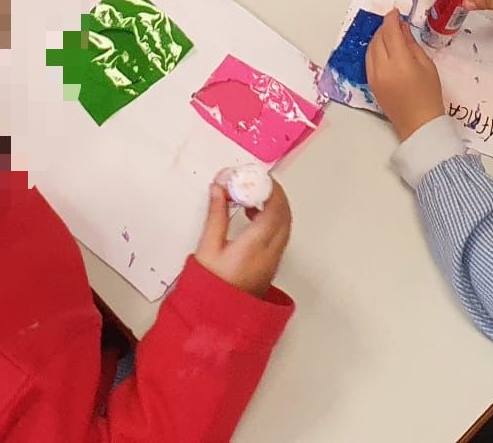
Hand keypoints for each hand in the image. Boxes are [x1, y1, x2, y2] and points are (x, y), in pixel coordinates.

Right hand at [194, 181, 290, 296]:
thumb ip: (216, 215)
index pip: (275, 208)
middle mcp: (271, 253)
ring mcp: (274, 260)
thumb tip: (220, 190)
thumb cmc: (211, 286)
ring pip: (285, 225)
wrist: (217, 317)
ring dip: (274, 206)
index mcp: (256, 246)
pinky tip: (253, 216)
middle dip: (273, 194)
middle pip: (285, 215)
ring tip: (251, 197)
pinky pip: (280, 235)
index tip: (257, 176)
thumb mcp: (207, 248)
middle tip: (255, 182)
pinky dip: (272, 219)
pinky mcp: (271, 265)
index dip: (270, 188)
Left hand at [365, 10, 444, 140]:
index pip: (390, 32)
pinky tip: (383, 49)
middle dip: (385, 27)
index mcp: (400, 63)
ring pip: (370, 48)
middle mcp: (382, 68)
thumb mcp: (427, 65)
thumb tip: (402, 28)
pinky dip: (374, 50)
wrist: (420, 124)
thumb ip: (411, 44)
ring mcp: (374, 77)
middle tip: (394, 23)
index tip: (395, 12)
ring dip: (378, 38)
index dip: (391, 19)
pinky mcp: (371, 84)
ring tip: (389, 34)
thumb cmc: (429, 95)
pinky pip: (368, 61)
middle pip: (378, 39)